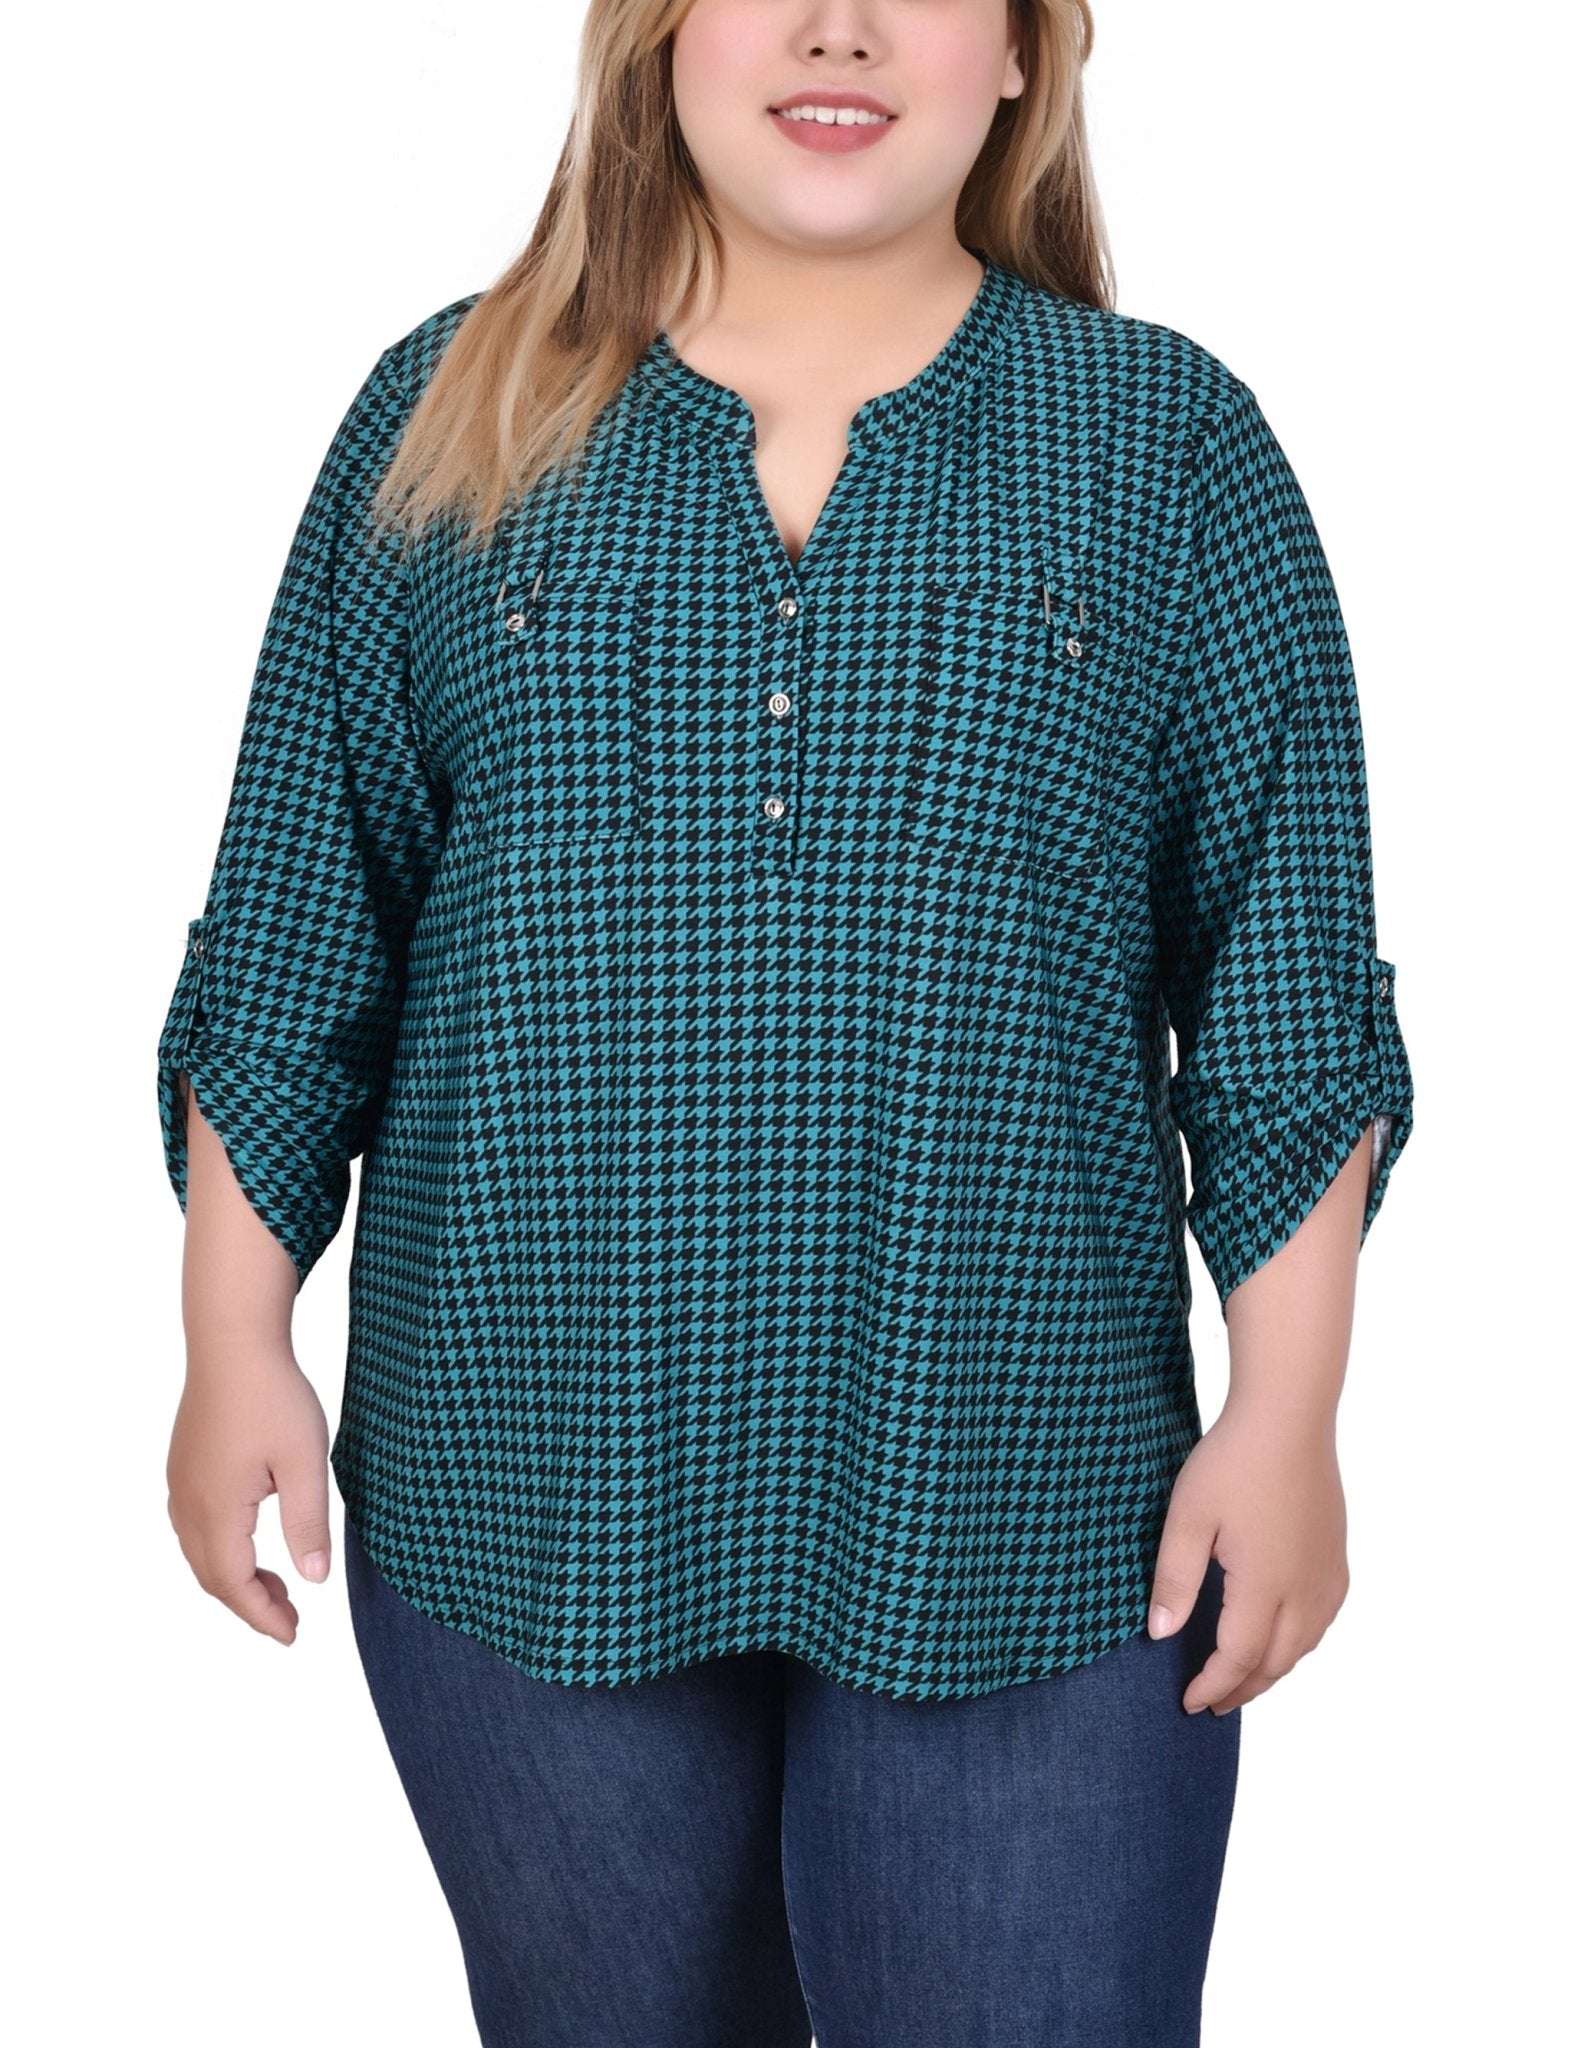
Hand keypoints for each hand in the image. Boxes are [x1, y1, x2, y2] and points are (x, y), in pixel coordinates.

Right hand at [166, 1346, 332, 1646]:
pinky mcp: (184, 1465)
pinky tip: (248, 1541)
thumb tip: (314, 1578)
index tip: (292, 1636)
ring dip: (234, 1577)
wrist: (232, 1341)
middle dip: (250, 1604)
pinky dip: (221, 1550)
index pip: (235, 1585)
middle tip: (290, 1619)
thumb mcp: (303, 1463)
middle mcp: (189, 1504)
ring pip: (201, 1553)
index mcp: (218, 1510)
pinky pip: (195, 1527)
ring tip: (276, 1586)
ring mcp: (181, 1484)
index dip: (263, 1616)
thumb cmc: (273, 1396)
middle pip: (213, 1576)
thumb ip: (307, 1523)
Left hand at [1146, 1397, 1350, 1713]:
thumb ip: (1174, 1579)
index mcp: (1265, 1586)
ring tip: (1243, 1679)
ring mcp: (1326, 1573)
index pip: (1238, 1658)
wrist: (1288, 1417)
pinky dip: (1300, 1642)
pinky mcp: (1335, 1555)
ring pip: (1305, 1645)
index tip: (1188, 1702)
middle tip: (1213, 1703)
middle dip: (1243, 1689)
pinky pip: (1323, 1618)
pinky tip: (1284, 1636)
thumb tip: (1161, 1634)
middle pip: (1276, 1662)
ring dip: (1273, 1669)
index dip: (1212, 1686)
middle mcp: (1305, 1589)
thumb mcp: (1187, 1517)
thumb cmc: (1232, 1461)